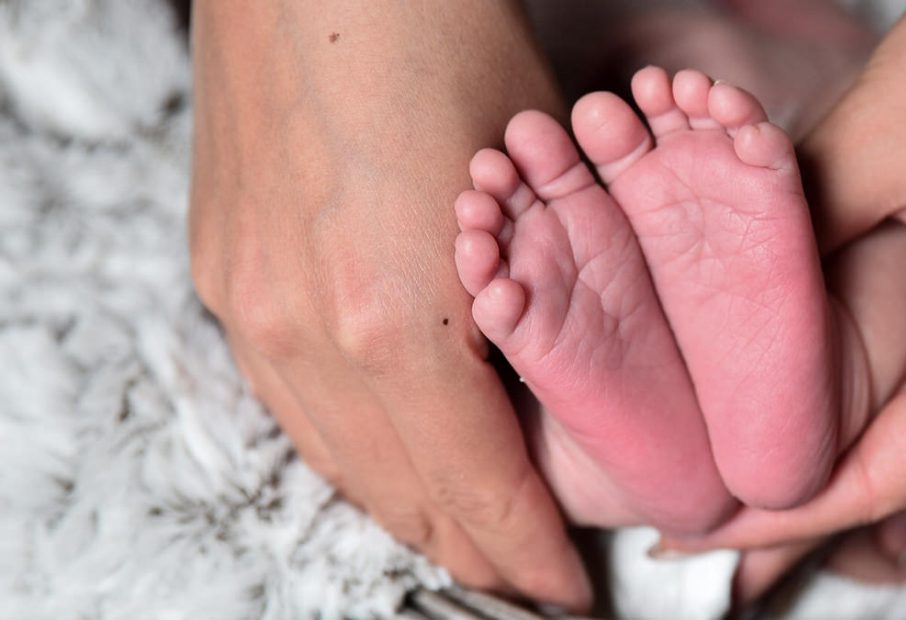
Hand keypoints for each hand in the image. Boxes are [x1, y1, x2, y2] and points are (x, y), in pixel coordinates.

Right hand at [187, 1, 589, 608]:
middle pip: (400, 494)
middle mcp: (305, 333)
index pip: (477, 486)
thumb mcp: (535, 182)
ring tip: (462, 537)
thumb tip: (558, 380)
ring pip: (335, 458)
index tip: (564, 588)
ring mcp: (249, 305)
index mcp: (398, 320)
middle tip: (522, 576)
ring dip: (406, 509)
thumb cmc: (443, 41)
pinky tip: (387, 456)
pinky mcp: (222, 273)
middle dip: (471, 548)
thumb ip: (537, 302)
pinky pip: (289, 400)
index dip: (527, 552)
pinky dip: (349, 447)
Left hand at [663, 0, 905, 587]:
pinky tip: (828, 365)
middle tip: (703, 488)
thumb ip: (794, 243)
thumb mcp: (879, 145)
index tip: (698, 530)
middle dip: (809, 467)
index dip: (783, 509)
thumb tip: (720, 305)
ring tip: (748, 433)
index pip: (889, 476)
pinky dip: (899, 365)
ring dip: (853, 414)